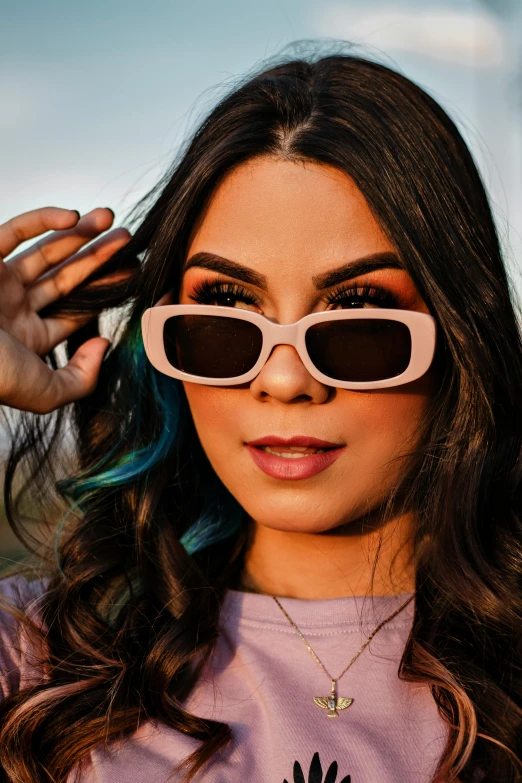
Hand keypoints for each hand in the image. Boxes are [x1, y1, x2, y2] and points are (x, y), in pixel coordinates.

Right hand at [0, 206, 130, 413]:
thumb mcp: (44, 392)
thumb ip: (80, 378)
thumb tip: (103, 344)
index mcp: (28, 337)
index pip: (74, 311)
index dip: (104, 292)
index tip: (133, 273)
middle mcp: (13, 307)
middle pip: (65, 278)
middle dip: (97, 258)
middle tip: (128, 239)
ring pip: (44, 251)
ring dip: (78, 234)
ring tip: (110, 219)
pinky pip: (14, 230)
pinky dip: (43, 219)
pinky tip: (74, 217)